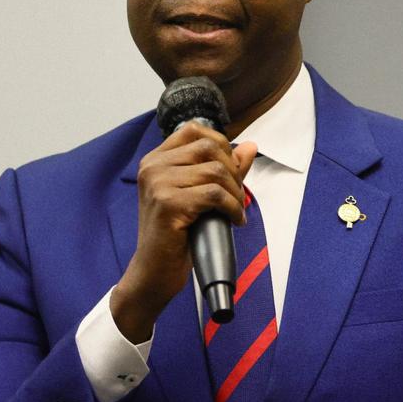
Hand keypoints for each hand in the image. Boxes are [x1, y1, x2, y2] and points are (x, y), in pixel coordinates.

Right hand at [111, 121, 256, 341]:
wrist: (154, 272)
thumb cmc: (176, 236)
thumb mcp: (199, 196)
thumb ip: (223, 169)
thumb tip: (250, 146)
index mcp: (155, 160)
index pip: (194, 130)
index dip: (221, 146)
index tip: (230, 171)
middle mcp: (152, 167)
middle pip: (210, 147)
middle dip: (233, 171)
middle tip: (236, 196)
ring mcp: (157, 183)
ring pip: (215, 171)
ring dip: (235, 193)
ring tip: (235, 211)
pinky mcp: (168, 203)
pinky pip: (215, 195)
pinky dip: (232, 208)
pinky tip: (234, 220)